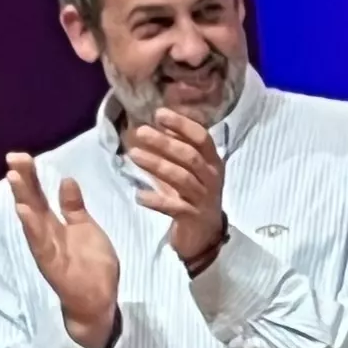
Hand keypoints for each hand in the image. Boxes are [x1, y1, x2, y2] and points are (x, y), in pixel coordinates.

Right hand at [7, 153, 121, 347]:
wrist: (98, 300)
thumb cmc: (90, 265)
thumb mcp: (86, 229)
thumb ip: (73, 207)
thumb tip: (66, 180)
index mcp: (54, 225)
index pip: (40, 195)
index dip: (31, 176)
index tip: (21, 155)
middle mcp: (46, 235)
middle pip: (32, 202)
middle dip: (23, 181)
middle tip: (14, 157)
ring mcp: (47, 249)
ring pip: (32, 220)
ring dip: (23, 199)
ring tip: (15, 177)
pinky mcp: (53, 265)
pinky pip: (41, 244)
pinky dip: (32, 228)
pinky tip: (24, 211)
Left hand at [125, 109, 228, 274]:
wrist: (205, 233)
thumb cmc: (193, 194)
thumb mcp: (190, 169)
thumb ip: (177, 147)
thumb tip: (157, 122)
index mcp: (213, 161)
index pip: (202, 138)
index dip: (182, 125)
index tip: (159, 114)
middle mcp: (212, 177)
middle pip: (190, 156)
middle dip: (164, 142)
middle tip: (141, 132)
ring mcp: (204, 198)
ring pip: (182, 178)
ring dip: (157, 165)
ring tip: (133, 155)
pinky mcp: (193, 217)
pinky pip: (174, 207)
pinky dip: (156, 200)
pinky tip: (139, 196)